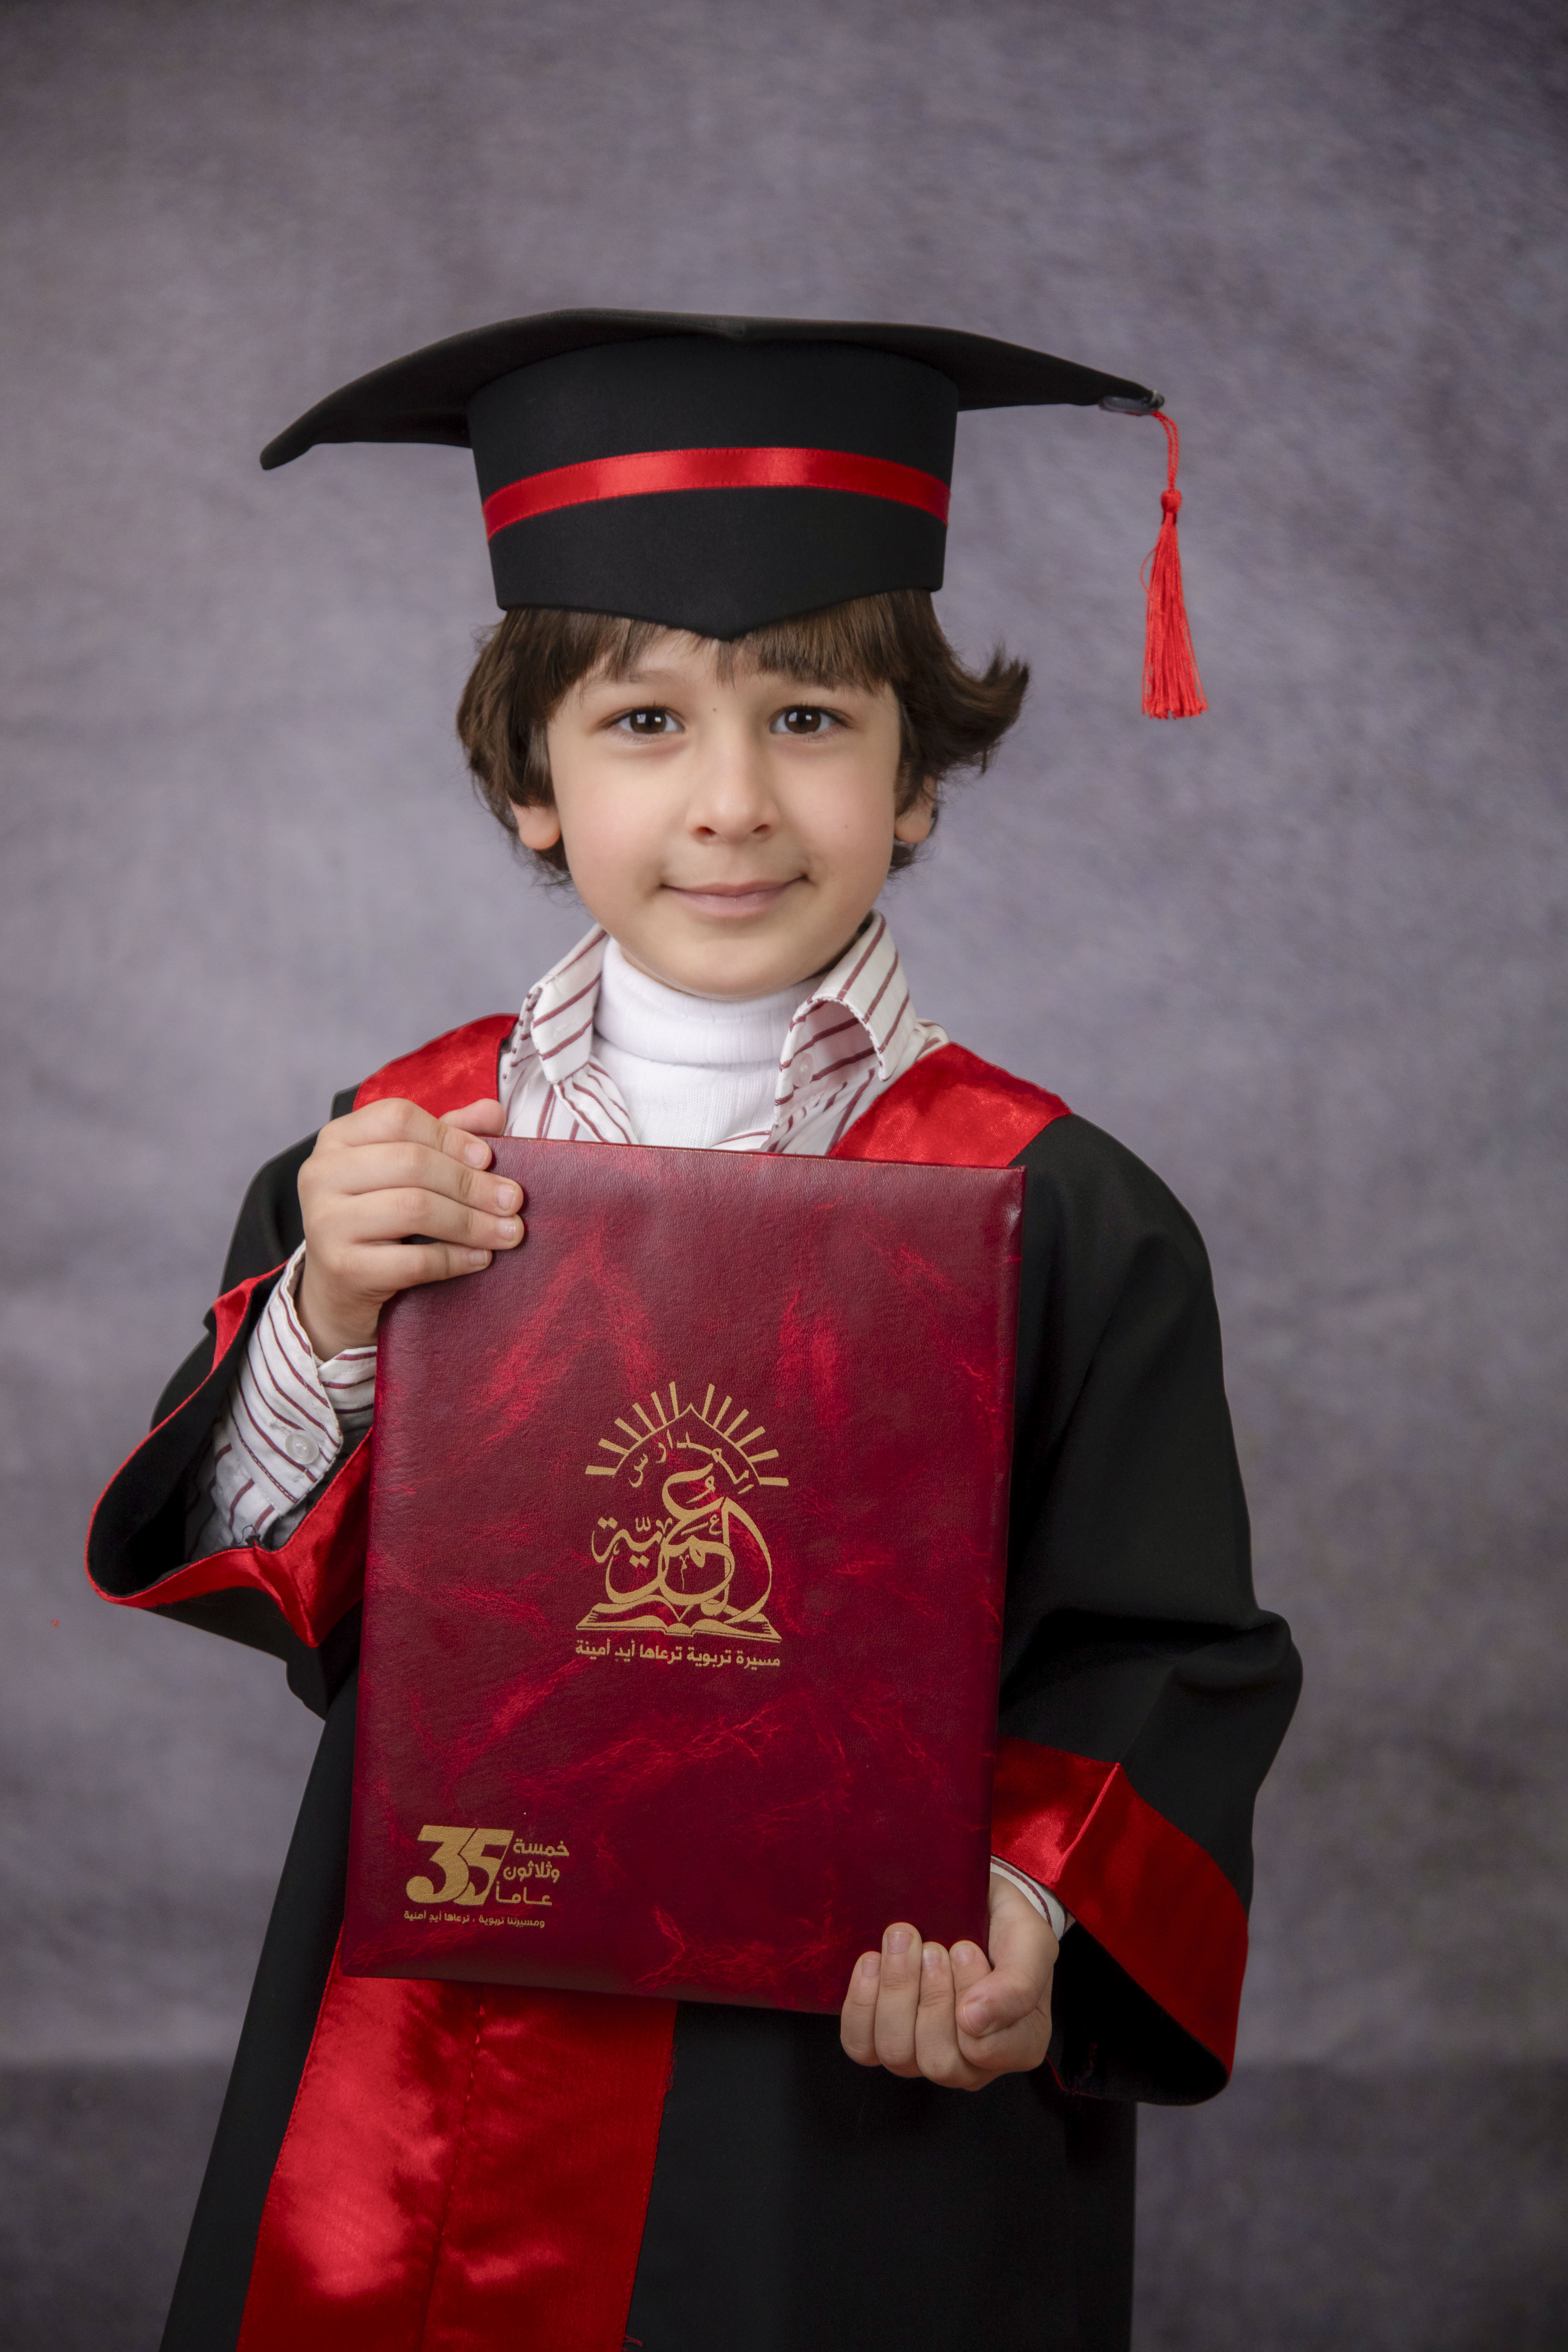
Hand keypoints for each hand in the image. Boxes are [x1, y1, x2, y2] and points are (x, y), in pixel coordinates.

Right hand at [295, 1096, 521, 1357]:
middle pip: (411, 1163)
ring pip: (414, 1208)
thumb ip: (447, 1137)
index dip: (450, 1136)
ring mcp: (326, 1221)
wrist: (338, 1289)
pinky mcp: (342, 1268)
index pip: (398, 1118)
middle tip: (514, 1201)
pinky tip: (480, 1258)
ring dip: (471, 1222)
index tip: (489, 1159)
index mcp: (338, 1138)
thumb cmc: (378, 1220)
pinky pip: (412, 1259)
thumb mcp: (407, 1172)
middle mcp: (321, 1173)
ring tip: (508, 1232)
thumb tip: (493, 1112)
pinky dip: (454, 1259)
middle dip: (472, 1183)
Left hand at [838, 1873, 1056, 2090]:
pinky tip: (873, 1961)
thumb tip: (974, 2022)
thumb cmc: (1008, 1927)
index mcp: (1017, 2046)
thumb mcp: (1031, 1942)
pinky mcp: (885, 2040)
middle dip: (930, 1995)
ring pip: (897, 2053)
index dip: (967, 1997)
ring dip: (897, 1989)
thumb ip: (1018, 1985)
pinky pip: (861, 2045)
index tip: (965, 1947)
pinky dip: (861, 2001)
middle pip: (937, 2061)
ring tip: (906, 1941)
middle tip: (934, 1946)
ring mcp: (925, 2056)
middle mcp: (972, 2064)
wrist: (975, 1902)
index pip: (982, 2051)